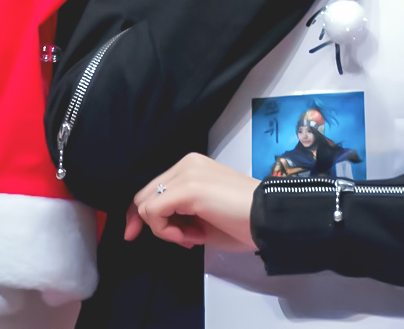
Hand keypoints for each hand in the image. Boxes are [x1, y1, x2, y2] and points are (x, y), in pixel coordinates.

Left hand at [127, 153, 258, 250]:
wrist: (267, 219)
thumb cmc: (243, 222)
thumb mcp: (203, 216)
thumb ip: (180, 212)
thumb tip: (158, 224)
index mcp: (193, 167)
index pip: (153, 189)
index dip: (142, 215)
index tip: (136, 235)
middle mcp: (187, 164)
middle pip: (144, 197)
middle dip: (154, 225)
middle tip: (184, 239)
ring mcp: (186, 173)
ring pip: (146, 205)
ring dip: (164, 230)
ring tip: (193, 237)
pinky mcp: (187, 188)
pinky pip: (153, 213)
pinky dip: (164, 231)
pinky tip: (189, 237)